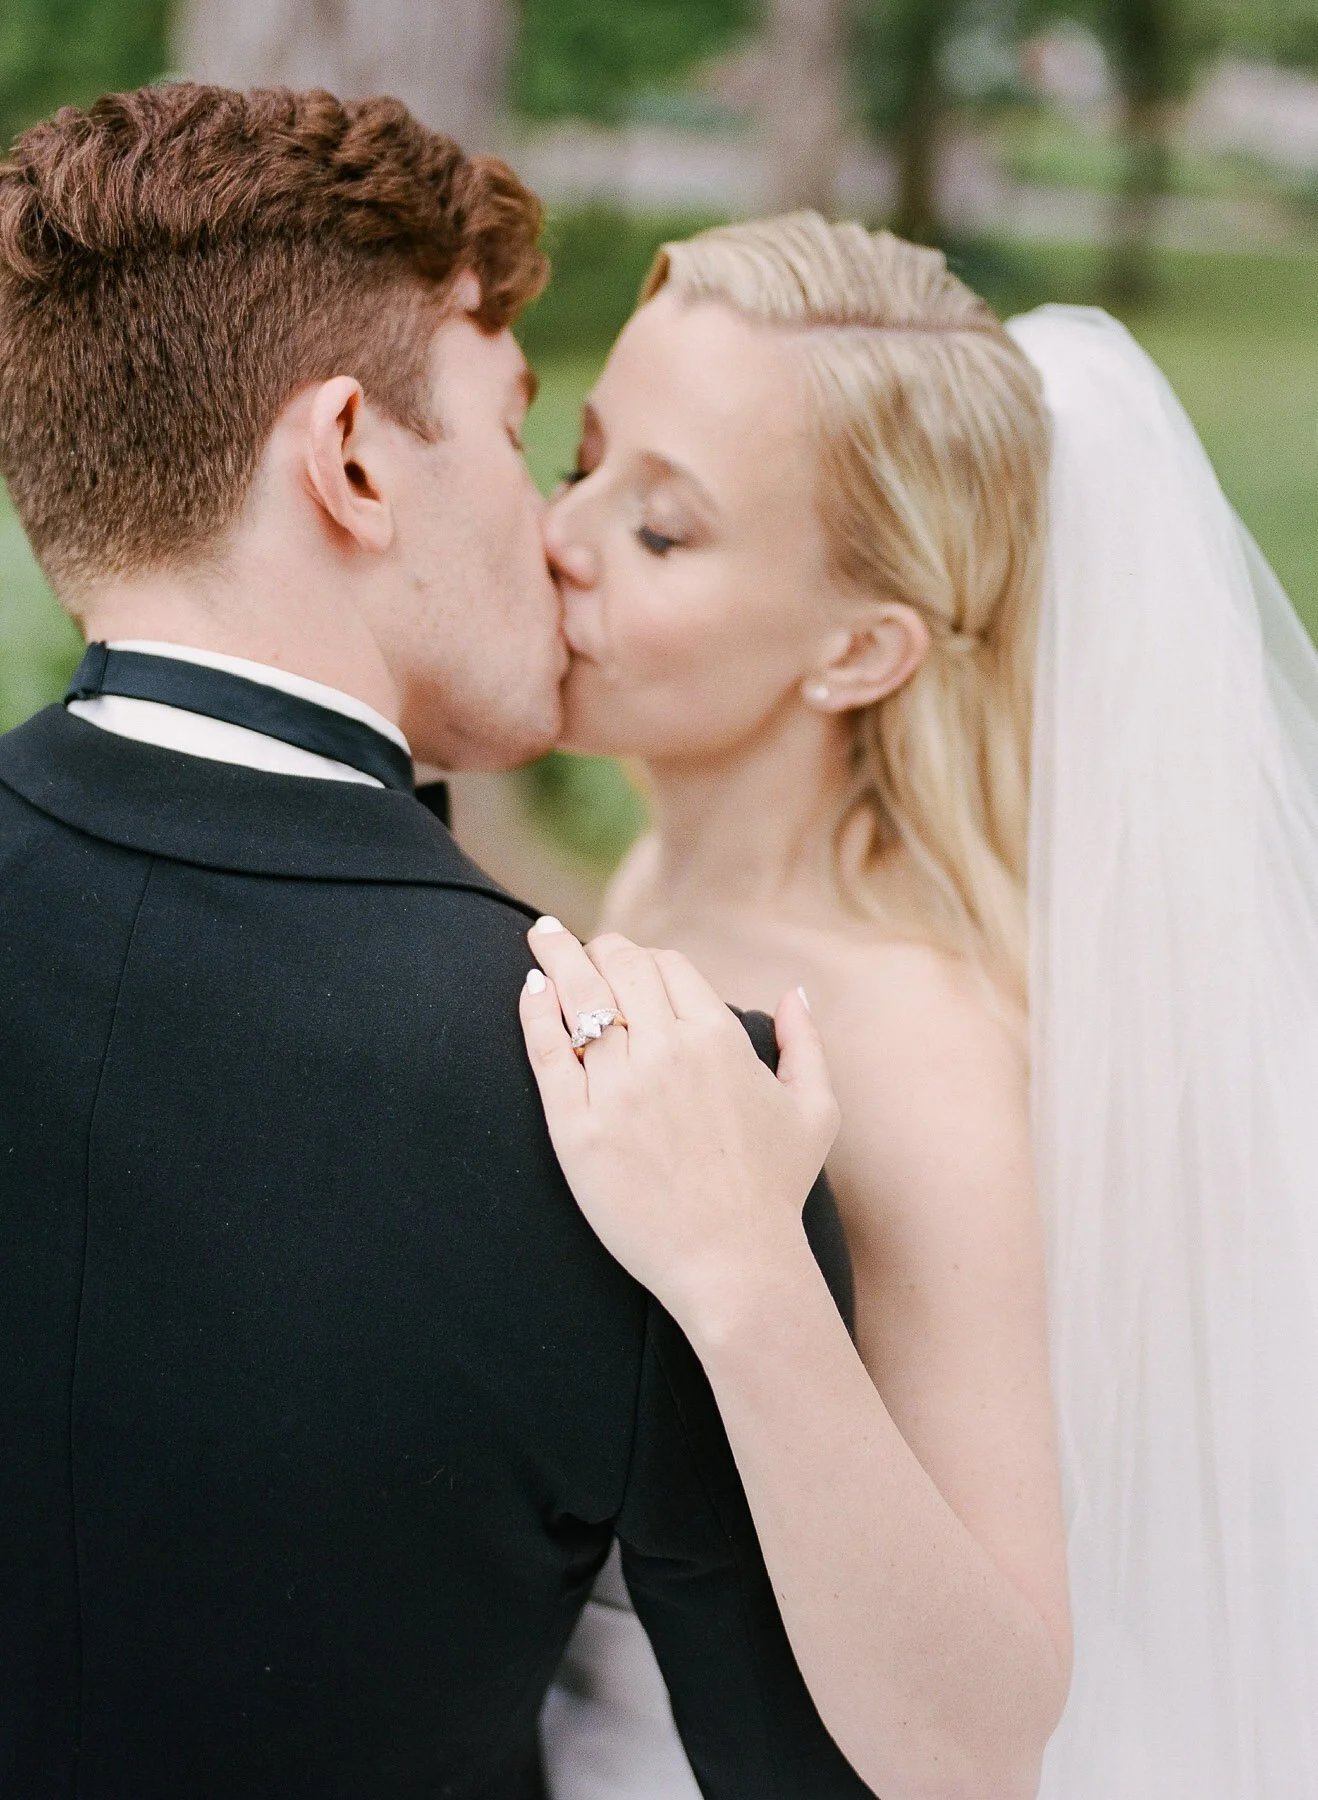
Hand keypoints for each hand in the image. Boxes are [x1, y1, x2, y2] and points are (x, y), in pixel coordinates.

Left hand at [518, 920, 840, 1343]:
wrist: (733, 1264)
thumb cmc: (775, 1191)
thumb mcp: (814, 1110)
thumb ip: (806, 1044)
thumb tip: (794, 993)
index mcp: (718, 1038)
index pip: (666, 966)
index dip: (641, 958)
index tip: (622, 961)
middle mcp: (666, 1051)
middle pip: (619, 967)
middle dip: (595, 948)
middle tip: (570, 942)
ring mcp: (619, 1087)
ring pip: (578, 996)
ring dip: (556, 958)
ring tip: (541, 937)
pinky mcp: (577, 1127)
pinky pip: (547, 1049)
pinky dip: (535, 1011)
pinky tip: (530, 991)